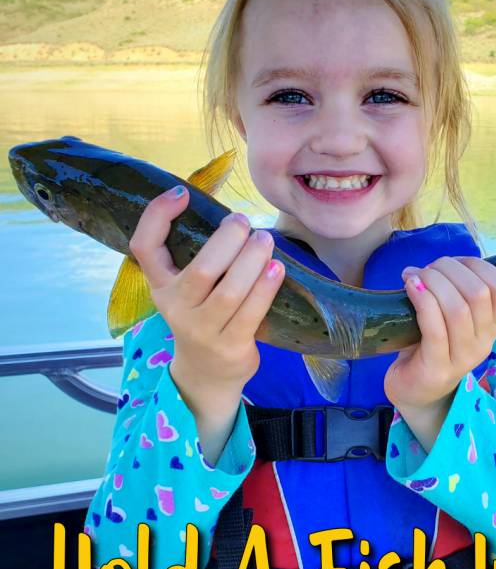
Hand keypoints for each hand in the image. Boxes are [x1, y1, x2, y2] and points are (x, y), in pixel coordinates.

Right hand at [129, 185, 284, 458]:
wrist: (206, 375)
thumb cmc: (202, 318)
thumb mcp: (186, 290)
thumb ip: (199, 257)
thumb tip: (233, 217)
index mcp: (161, 286)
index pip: (144, 248)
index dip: (157, 216)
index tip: (182, 194)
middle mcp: (176, 308)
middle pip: (200, 270)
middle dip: (227, 241)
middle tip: (244, 223)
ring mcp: (203, 331)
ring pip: (230, 291)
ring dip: (252, 261)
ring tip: (266, 240)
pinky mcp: (231, 347)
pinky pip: (251, 313)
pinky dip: (266, 288)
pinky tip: (277, 269)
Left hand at [383, 256, 495, 450]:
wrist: (415, 392)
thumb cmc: (429, 347)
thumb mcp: (447, 317)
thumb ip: (448, 292)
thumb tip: (423, 267)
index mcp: (491, 325)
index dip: (476, 265)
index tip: (450, 264)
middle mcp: (484, 341)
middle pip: (478, 292)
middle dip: (449, 269)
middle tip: (425, 270)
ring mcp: (463, 358)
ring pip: (458, 308)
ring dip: (433, 282)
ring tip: (414, 278)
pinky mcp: (438, 368)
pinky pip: (436, 328)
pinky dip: (423, 300)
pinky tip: (410, 288)